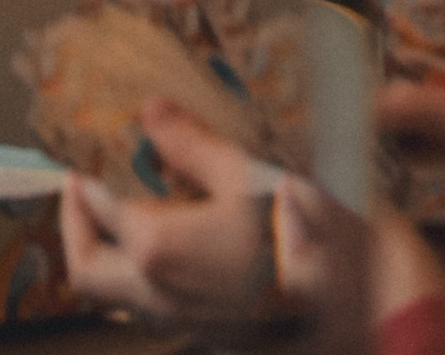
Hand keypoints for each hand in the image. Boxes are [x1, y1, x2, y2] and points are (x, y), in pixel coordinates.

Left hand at [57, 104, 381, 340]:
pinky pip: (160, 313)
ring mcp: (191, 327)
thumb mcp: (249, 169)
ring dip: (110, 259)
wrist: (370, 303)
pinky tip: (174, 246)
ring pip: (123, 301)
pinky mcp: (219, 338)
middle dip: (75, 231)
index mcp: (158, 250)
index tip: (74, 164)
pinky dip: (146, 280)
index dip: (78, 189)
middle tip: (79, 192)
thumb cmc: (309, 230)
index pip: (93, 217)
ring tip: (122, 213)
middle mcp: (163, 299)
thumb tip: (151, 113)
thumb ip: (191, 143)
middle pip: (88, 277)